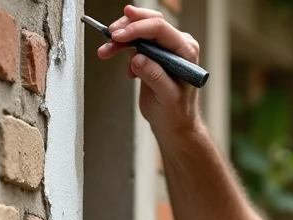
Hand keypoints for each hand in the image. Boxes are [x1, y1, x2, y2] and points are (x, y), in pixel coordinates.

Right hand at [96, 5, 202, 137]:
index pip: (161, 29)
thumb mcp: (167, 97)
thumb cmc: (176, 112)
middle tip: (111, 35)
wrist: (173, 123)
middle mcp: (177, 45)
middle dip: (128, 26)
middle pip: (150, 23)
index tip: (119, 36)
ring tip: (106, 50)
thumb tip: (139, 58)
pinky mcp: (152, 54)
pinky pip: (135, 42)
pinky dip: (121, 47)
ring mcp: (164, 48)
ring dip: (120, 38)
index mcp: (186, 51)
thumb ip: (155, 76)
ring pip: (140, 31)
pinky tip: (117, 58)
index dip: (138, 29)